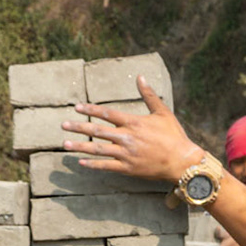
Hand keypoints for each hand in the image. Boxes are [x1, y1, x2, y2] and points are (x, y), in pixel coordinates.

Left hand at [62, 76, 206, 183]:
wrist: (182, 161)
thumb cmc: (174, 136)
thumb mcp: (162, 112)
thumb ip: (148, 95)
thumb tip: (140, 76)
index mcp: (134, 122)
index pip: (107, 114)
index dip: (90, 110)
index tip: (77, 108)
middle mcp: (127, 138)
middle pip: (97, 131)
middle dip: (78, 127)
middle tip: (63, 125)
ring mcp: (126, 154)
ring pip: (98, 149)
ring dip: (80, 146)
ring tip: (65, 144)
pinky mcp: (128, 169)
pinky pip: (107, 166)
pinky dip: (93, 165)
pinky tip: (81, 163)